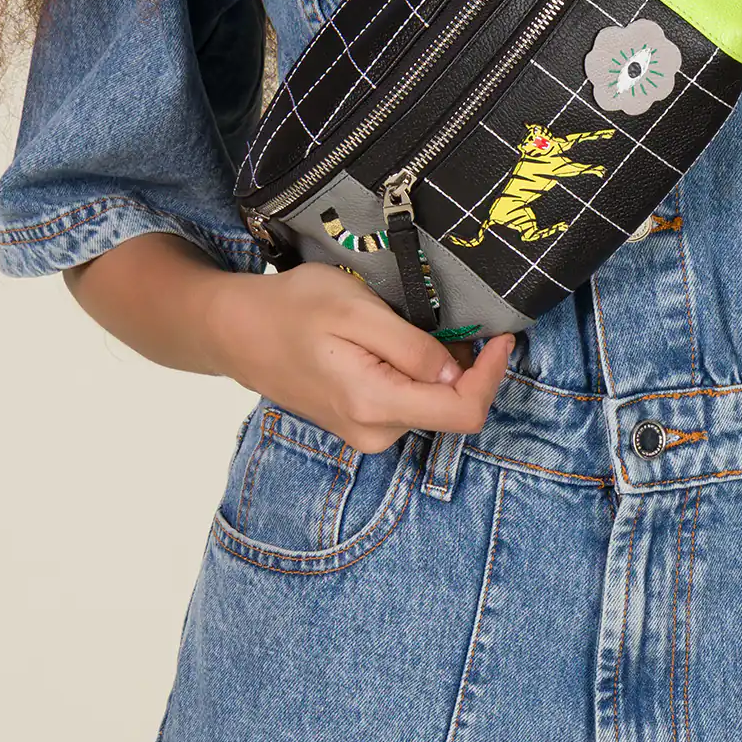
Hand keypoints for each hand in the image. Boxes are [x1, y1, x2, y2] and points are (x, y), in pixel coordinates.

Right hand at [205, 260, 514, 454]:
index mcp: (374, 405)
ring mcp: (365, 432)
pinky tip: (400, 341)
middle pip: (451, 410)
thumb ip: (410, 347)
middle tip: (458, 318)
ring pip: (431, 404)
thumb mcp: (356, 310)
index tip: (502, 335)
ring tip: (416, 324)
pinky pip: (409, 402)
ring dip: (442, 367)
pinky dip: (420, 373)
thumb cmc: (294, 308)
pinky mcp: (360, 422)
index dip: (492, 375)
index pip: (463, 413)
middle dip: (468, 367)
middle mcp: (374, 432)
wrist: (238, 330)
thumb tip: (457, 372)